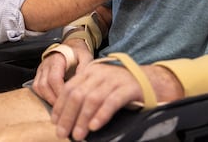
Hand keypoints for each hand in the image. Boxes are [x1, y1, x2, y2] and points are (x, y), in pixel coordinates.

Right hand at [32, 39, 93, 104]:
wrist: (71, 46)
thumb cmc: (78, 53)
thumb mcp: (86, 57)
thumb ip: (85, 69)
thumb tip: (82, 84)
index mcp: (57, 59)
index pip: (54, 78)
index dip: (60, 92)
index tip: (68, 101)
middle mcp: (46, 64)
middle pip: (44, 85)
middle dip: (53, 98)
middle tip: (64, 108)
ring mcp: (41, 69)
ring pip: (38, 87)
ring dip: (48, 98)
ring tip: (59, 106)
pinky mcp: (39, 74)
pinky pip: (36, 87)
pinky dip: (43, 96)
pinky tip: (53, 100)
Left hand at [50, 62, 182, 140]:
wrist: (152, 81)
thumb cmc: (121, 88)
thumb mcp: (100, 87)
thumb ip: (85, 96)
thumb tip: (65, 119)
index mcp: (90, 71)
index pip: (69, 88)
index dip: (60, 106)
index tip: (55, 122)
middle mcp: (100, 73)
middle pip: (78, 94)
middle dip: (68, 116)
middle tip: (63, 133)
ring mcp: (115, 79)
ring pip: (92, 99)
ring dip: (82, 119)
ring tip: (78, 135)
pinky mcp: (129, 88)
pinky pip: (112, 102)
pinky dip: (101, 115)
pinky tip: (95, 126)